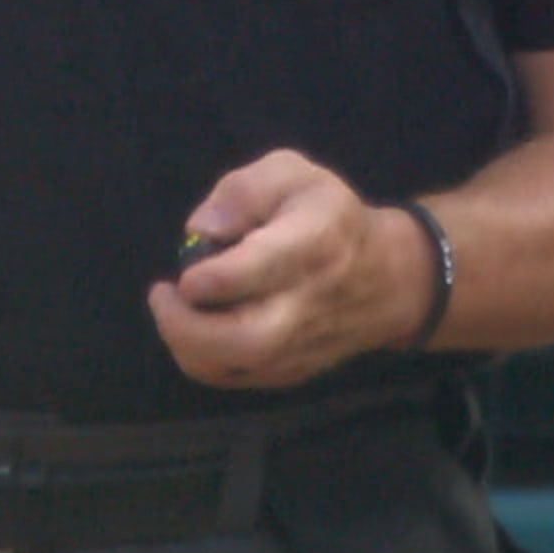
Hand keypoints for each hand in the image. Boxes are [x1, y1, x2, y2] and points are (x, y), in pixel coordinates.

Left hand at [147, 149, 425, 386]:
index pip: (261, 268)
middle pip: (247, 337)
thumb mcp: (293, 175)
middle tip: (165, 294)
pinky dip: (201, 358)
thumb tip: (203, 229)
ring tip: (177, 309)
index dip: (212, 276)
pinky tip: (198, 328)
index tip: (186, 272)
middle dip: (187, 325)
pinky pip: (235, 376)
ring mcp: (303, 342)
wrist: (388, 276)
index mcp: (317, 241)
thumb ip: (243, 190)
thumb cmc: (329, 216)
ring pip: (235, 364)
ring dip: (187, 342)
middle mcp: (311, 300)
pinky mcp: (293, 369)